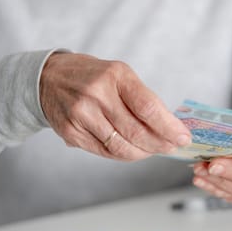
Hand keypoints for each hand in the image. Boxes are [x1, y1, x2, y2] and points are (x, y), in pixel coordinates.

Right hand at [40, 52, 190, 159]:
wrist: (48, 78)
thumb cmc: (93, 76)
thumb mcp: (120, 75)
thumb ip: (143, 99)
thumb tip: (170, 128)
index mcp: (116, 75)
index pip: (149, 108)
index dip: (169, 127)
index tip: (184, 137)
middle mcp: (97, 94)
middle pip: (137, 131)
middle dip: (161, 144)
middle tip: (173, 147)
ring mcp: (81, 115)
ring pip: (121, 146)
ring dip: (144, 153)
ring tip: (155, 150)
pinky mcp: (71, 132)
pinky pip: (105, 152)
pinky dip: (124, 155)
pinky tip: (134, 151)